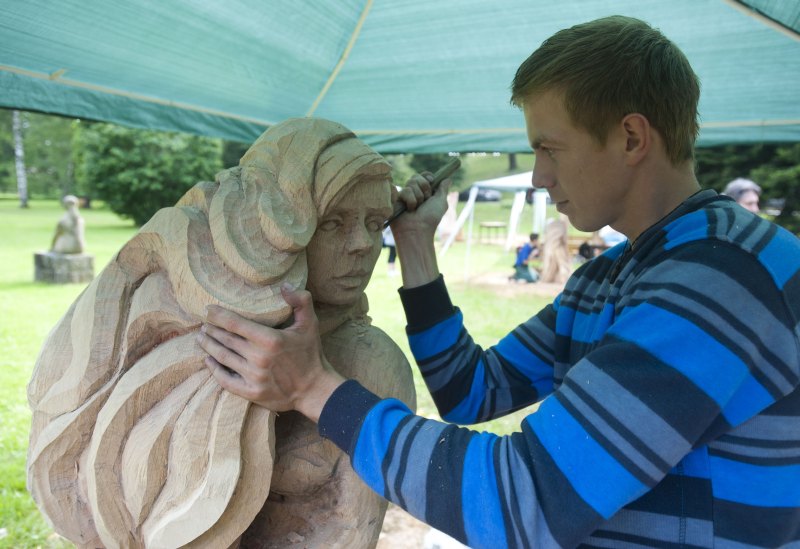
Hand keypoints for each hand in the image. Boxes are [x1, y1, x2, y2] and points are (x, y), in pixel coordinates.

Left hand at [197, 284, 345, 421]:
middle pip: (225, 339)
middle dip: (211, 330)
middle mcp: (258, 358)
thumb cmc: (311, 354)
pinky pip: (225, 380)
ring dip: (209, 346)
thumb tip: (284, 286)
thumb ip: (301, 301)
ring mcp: (254, 377)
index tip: (208, 309)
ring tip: (201, 338)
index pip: (235, 323)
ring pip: (222, 358)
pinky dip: (213, 370)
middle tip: (203, 324)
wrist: (315, 390)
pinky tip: (208, 361)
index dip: (218, 315)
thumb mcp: (310, 324)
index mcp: (270, 339)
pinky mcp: (251, 392)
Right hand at [390, 172, 451, 238]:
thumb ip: (443, 189)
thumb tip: (447, 178)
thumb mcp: (441, 203)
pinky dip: (410, 201)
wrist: (417, 230)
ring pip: (411, 182)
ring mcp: (404, 196)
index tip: (431, 180)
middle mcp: (414, 192)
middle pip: (417, 177)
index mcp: (425, 192)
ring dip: (418, 196)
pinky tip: (408, 210)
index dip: (428, 176)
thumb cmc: (430, 219)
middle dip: (424, 186)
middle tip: (425, 200)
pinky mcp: (396, 199)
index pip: (424, 175)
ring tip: (416, 208)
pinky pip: (405, 191)